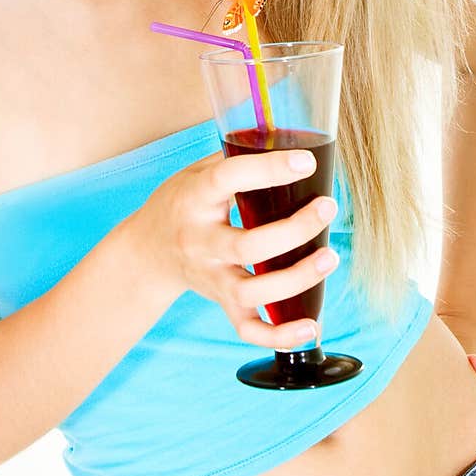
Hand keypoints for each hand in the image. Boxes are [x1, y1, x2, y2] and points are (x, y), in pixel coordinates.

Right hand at [131, 146, 339, 350]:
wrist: (146, 252)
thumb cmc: (179, 204)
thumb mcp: (194, 173)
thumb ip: (233, 160)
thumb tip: (285, 140)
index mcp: (193, 199)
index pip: (227, 180)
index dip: (267, 170)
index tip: (306, 162)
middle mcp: (200, 242)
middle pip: (248, 246)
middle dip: (295, 230)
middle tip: (327, 207)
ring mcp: (210, 277)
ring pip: (253, 291)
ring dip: (297, 279)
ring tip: (329, 257)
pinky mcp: (220, 302)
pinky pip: (248, 328)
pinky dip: (279, 335)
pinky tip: (311, 325)